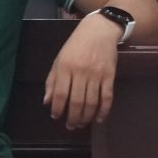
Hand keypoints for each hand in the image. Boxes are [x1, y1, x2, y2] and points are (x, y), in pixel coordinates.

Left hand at [43, 13, 121, 129]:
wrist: (99, 30)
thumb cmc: (76, 45)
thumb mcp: (59, 59)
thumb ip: (52, 81)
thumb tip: (47, 101)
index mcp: (65, 67)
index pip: (61, 94)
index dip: (58, 109)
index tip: (56, 117)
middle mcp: (81, 72)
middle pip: (76, 101)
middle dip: (73, 118)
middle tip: (71, 126)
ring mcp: (97, 74)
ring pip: (91, 102)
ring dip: (86, 117)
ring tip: (82, 124)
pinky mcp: (110, 76)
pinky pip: (107, 97)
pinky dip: (104, 110)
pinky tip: (99, 119)